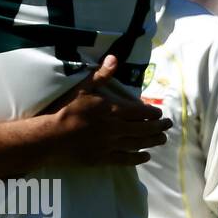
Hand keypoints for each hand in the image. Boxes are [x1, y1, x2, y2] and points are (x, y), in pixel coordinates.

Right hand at [44, 56, 171, 166]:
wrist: (49, 137)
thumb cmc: (63, 110)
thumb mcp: (81, 89)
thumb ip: (100, 76)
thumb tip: (114, 58)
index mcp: (111, 110)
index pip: (140, 112)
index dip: (153, 112)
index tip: (160, 112)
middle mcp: (115, 128)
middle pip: (144, 128)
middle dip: (159, 126)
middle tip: (168, 125)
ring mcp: (110, 145)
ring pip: (138, 143)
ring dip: (153, 141)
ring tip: (162, 139)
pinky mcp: (103, 158)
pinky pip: (126, 159)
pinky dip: (138, 158)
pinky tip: (145, 156)